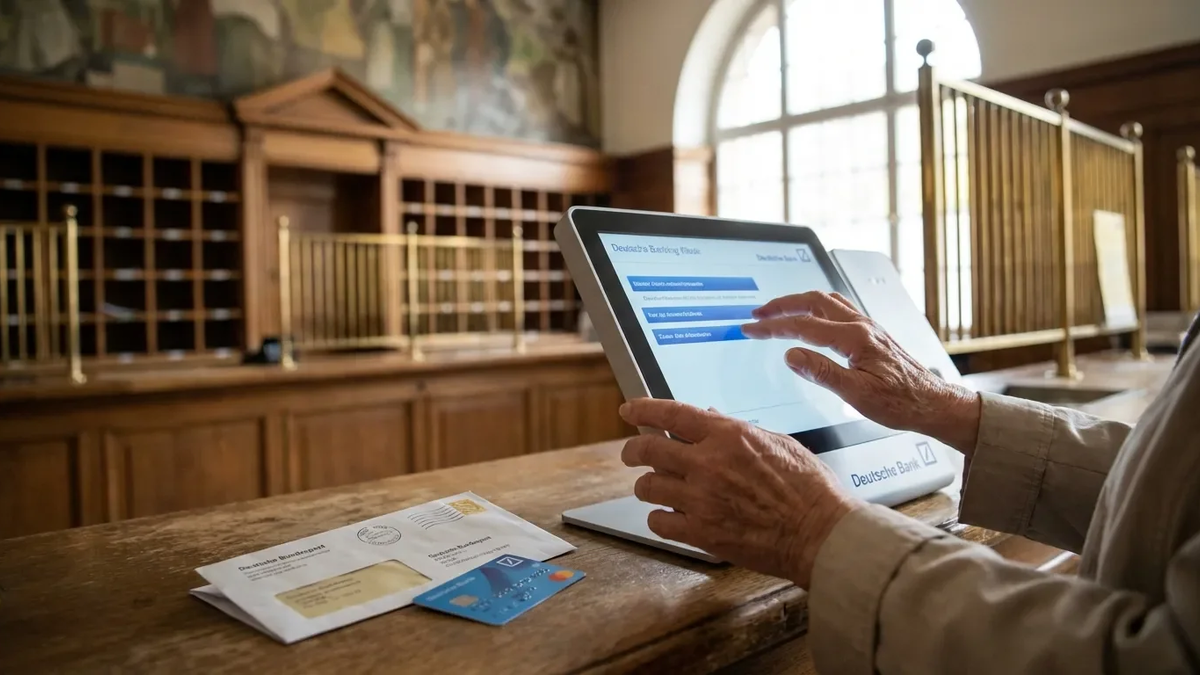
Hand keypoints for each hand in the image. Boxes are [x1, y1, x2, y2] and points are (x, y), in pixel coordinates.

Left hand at [619, 398, 859, 588]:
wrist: (820, 533)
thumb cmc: (809, 489)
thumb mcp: (779, 443)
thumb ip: (738, 431)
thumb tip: (711, 418)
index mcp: (728, 436)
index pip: (671, 414)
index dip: (643, 409)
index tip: (628, 409)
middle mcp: (708, 464)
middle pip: (648, 450)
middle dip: (633, 450)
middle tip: (631, 454)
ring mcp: (701, 500)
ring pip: (648, 486)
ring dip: (647, 486)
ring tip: (655, 488)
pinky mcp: (701, 533)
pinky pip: (659, 522)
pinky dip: (659, 518)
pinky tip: (669, 517)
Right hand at [741, 291, 980, 453]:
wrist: (932, 402)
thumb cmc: (900, 402)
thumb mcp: (857, 394)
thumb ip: (822, 372)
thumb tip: (791, 356)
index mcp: (855, 338)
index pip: (804, 326)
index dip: (773, 327)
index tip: (752, 328)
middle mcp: (861, 325)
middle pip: (813, 301)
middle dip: (781, 305)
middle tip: (758, 313)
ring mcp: (867, 326)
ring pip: (826, 301)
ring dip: (799, 302)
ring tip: (778, 310)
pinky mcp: (871, 333)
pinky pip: (838, 308)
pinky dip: (816, 306)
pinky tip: (812, 315)